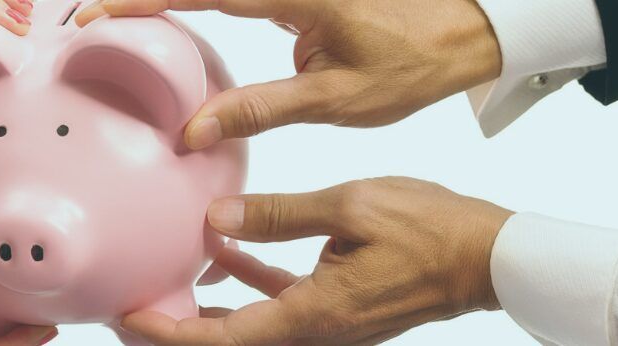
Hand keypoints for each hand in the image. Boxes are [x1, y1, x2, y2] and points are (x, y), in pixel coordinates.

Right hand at [76, 0, 501, 148]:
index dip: (140, 2)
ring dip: (158, 0)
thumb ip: (260, 108)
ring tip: (110, 25)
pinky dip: (188, 5)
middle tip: (85, 22)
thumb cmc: (408, 63)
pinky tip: (163, 27)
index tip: (95, 16)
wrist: (458, 32)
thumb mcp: (336, 97)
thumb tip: (193, 130)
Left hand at [120, 177, 512, 344]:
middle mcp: (315, 329)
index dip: (171, 331)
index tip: (130, 317)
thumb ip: (278, 214)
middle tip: (135, 307)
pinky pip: (279, 300)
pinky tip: (224, 251)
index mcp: (313, 314)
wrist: (487, 256)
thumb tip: (218, 219)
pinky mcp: (338, 304)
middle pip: (229, 339)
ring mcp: (327, 321)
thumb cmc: (429, 231)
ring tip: (167, 282)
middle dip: (180, 327)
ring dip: (209, 306)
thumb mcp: (350, 208)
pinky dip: (248, 280)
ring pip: (250, 323)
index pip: (224, 336)